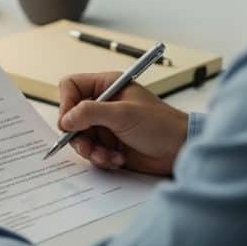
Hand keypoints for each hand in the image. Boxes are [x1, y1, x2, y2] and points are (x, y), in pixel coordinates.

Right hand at [58, 72, 187, 175]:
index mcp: (107, 86)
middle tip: (86, 146)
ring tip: (107, 156)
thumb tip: (66, 119)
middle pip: (72, 116)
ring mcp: (106, 126)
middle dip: (78, 135)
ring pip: (80, 138)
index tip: (69, 122)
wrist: (180, 150)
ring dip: (91, 150)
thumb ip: (91, 113)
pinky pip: (92, 152)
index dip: (66, 103)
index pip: (72, 87)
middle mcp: (103, 104)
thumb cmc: (160, 124)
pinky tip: (118, 159)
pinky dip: (101, 159)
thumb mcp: (123, 114)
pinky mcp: (109, 145)